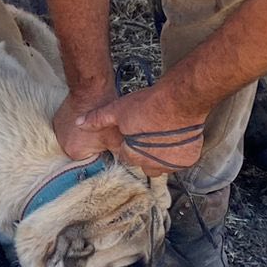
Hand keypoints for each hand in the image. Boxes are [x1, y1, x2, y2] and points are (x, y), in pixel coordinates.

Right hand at [53, 87, 119, 160]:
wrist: (90, 90)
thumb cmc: (102, 114)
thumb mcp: (116, 139)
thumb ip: (118, 157)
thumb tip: (121, 165)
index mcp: (75, 152)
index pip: (88, 163)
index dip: (100, 156)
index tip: (106, 147)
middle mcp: (61, 144)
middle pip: (80, 152)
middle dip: (91, 147)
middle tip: (101, 136)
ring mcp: (57, 131)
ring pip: (74, 141)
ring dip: (83, 138)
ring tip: (93, 127)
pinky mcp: (56, 120)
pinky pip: (68, 130)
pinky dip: (76, 128)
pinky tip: (86, 120)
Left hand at [78, 83, 205, 174]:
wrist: (180, 100)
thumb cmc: (149, 105)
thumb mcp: (118, 110)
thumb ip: (98, 119)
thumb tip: (79, 122)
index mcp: (132, 155)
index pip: (125, 157)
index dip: (128, 144)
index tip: (133, 133)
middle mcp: (152, 164)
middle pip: (143, 164)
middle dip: (143, 153)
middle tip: (147, 134)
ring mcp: (171, 164)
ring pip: (161, 166)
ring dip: (159, 156)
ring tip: (161, 137)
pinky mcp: (187, 160)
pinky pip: (178, 163)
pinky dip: (176, 154)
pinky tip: (174, 140)